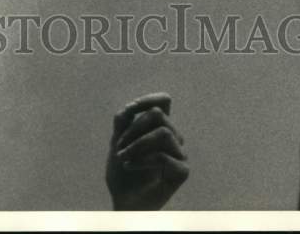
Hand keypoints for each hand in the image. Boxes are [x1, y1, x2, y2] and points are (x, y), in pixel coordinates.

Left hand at [106, 93, 188, 210]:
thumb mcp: (117, 141)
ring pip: (164, 133)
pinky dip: (141, 160)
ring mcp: (179, 154)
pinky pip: (163, 156)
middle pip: (158, 115)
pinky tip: (129, 166)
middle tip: (119, 146)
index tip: (129, 109)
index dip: (149, 98)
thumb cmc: (122, 171)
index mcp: (159, 127)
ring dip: (137, 143)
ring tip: (122, 156)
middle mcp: (173, 137)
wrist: (123, 201)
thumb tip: (130, 106)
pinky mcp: (182, 172)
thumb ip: (122, 121)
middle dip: (134, 127)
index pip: (164, 101)